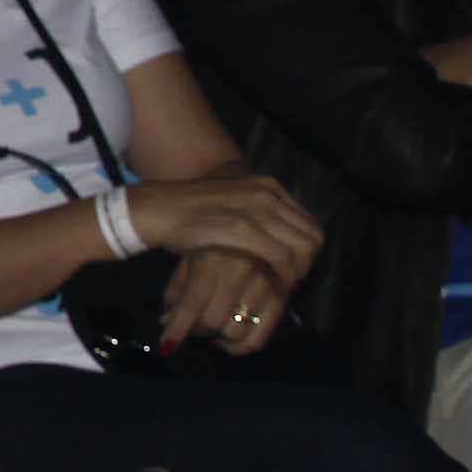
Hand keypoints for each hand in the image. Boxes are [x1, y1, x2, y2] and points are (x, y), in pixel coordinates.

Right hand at [130, 173, 326, 281]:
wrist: (160, 209)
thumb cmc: (191, 211)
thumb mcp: (233, 203)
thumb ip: (258, 213)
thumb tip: (279, 236)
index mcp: (267, 186)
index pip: (309, 222)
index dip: (307, 250)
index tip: (294, 267)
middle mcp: (267, 193)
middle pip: (312, 236)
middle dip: (307, 264)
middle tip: (290, 280)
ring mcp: (255, 208)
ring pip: (302, 248)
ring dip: (297, 273)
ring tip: (282, 286)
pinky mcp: (242, 227)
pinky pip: (281, 258)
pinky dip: (283, 276)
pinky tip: (272, 285)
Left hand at [165, 246, 294, 355]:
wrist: (259, 228)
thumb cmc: (215, 245)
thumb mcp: (190, 258)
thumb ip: (176, 289)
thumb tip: (166, 322)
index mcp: (213, 258)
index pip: (193, 302)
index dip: (178, 327)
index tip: (167, 345)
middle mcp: (240, 271)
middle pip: (212, 321)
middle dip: (196, 329)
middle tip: (192, 326)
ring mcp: (264, 285)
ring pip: (234, 332)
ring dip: (217, 337)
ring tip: (211, 328)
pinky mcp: (281, 299)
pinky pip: (257, 339)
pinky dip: (238, 347)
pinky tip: (227, 340)